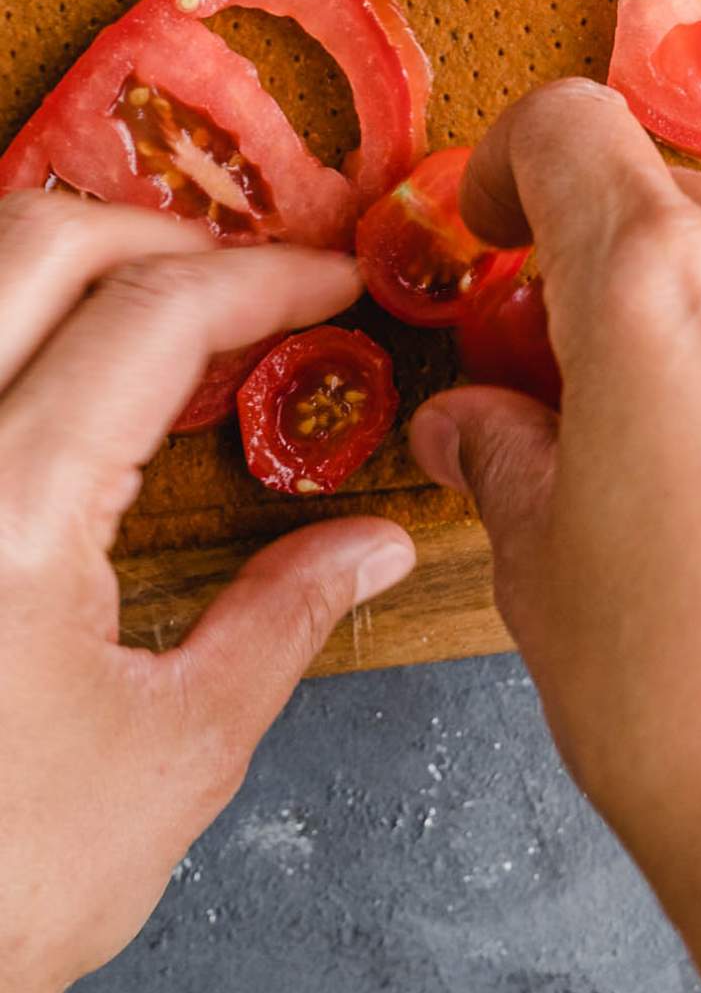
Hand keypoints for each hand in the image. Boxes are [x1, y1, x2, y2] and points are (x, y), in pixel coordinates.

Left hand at [0, 197, 415, 992]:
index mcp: (6, 518)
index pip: (155, 315)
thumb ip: (281, 622)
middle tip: (244, 279)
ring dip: (67, 269)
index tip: (333, 284)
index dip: (267, 279)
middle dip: (163, 234)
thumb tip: (372, 547)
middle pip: (34, 243)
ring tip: (152, 317)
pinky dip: (6, 338)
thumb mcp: (172, 758)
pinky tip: (52, 390)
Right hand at [408, 81, 700, 992]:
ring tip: (665, 451)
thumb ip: (501, 448)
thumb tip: (473, 417)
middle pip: (669, 201)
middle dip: (601, 266)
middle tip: (557, 375)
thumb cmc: (688, 701)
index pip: (570, 126)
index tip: (491, 229)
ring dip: (699, 319)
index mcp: (661, 282)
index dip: (507, 164)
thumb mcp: (542, 564)